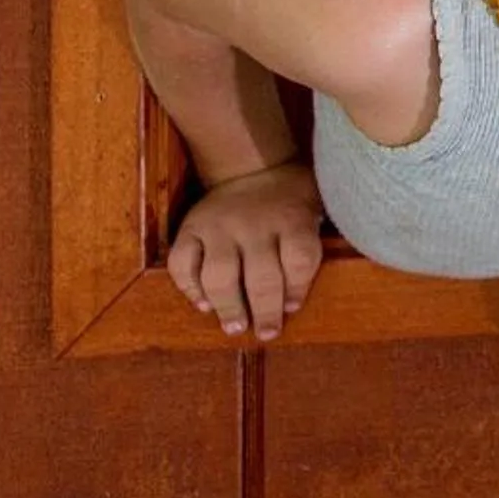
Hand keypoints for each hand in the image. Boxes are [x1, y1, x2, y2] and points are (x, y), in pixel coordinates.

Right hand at [166, 162, 324, 340]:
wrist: (254, 165)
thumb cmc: (291, 200)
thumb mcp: (316, 209)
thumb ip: (312, 245)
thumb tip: (298, 298)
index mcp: (292, 219)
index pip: (299, 259)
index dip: (298, 288)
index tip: (292, 308)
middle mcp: (254, 223)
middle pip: (262, 276)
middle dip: (265, 311)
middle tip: (266, 332)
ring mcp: (219, 226)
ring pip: (220, 274)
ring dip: (228, 305)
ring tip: (235, 326)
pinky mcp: (190, 227)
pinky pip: (182, 263)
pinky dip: (189, 287)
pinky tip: (204, 303)